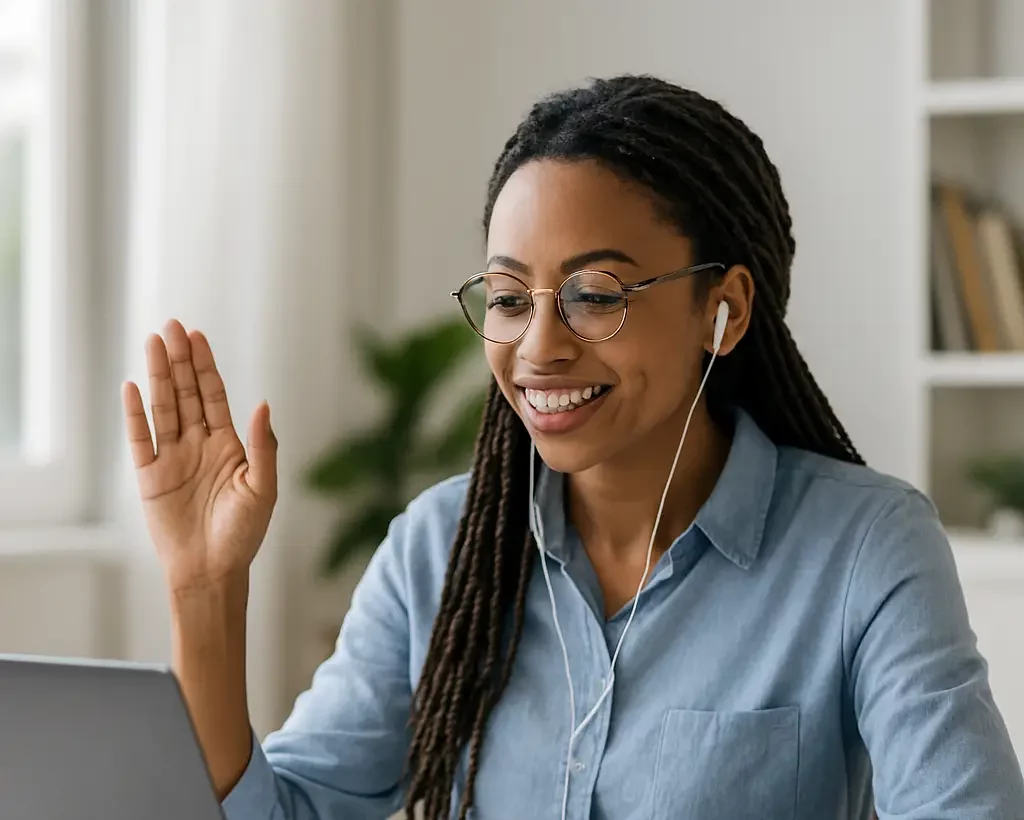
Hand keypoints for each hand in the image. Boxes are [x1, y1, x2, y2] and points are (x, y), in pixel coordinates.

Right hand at [122, 319, 277, 592]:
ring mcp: (172, 458)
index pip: (213, 395)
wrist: (213, 570)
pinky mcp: (149, 477)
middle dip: (180, 360)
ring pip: (163, 407)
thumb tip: (264, 404)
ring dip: (158, 376)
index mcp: (228, 444)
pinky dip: (135, 414)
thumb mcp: (263, 487)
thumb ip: (264, 446)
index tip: (197, 337)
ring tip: (152, 343)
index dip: (205, 366)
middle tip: (172, 326)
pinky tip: (133, 387)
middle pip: (186, 393)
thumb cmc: (244, 533)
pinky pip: (140, 439)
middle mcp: (198, 444)